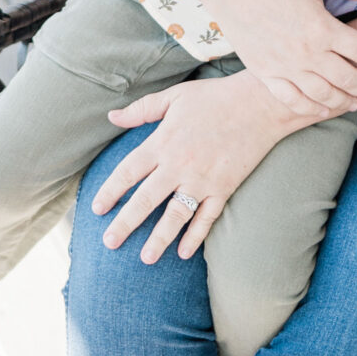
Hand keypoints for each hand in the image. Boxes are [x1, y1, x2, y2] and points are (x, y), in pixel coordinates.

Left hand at [92, 71, 295, 260]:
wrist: (260, 103)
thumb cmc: (214, 97)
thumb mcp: (174, 96)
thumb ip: (141, 109)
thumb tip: (111, 116)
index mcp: (163, 142)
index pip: (128, 171)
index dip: (110, 191)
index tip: (96, 209)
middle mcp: (179, 165)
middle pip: (145, 200)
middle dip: (125, 223)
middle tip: (109, 243)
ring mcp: (202, 180)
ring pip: (175, 216)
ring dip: (159, 239)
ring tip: (145, 259)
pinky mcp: (224, 189)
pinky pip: (207, 218)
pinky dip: (195, 236)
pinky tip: (184, 253)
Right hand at [211, 0, 356, 116]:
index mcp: (323, 27)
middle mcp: (308, 52)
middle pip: (348, 78)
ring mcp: (285, 65)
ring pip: (322, 94)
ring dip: (343, 100)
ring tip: (355, 103)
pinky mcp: (264, 71)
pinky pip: (291, 98)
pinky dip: (309, 107)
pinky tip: (320, 109)